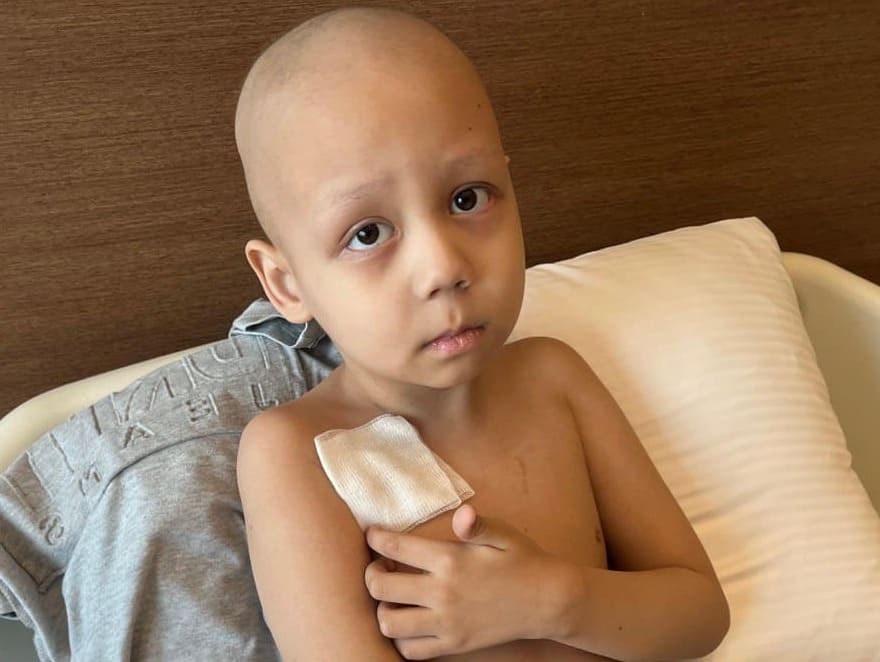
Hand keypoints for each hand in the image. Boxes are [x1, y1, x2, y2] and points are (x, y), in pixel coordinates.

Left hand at [364, 503, 561, 659]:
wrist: (548, 601)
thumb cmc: (523, 560)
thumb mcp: (503, 534)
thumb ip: (477, 524)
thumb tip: (462, 514)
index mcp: (450, 560)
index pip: (395, 548)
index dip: (375, 538)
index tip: (372, 534)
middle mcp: (443, 594)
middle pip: (381, 587)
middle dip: (371, 574)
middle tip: (378, 566)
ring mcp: (447, 624)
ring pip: (389, 623)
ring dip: (382, 608)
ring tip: (391, 597)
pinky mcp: (454, 644)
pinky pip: (411, 651)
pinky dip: (401, 638)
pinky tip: (407, 622)